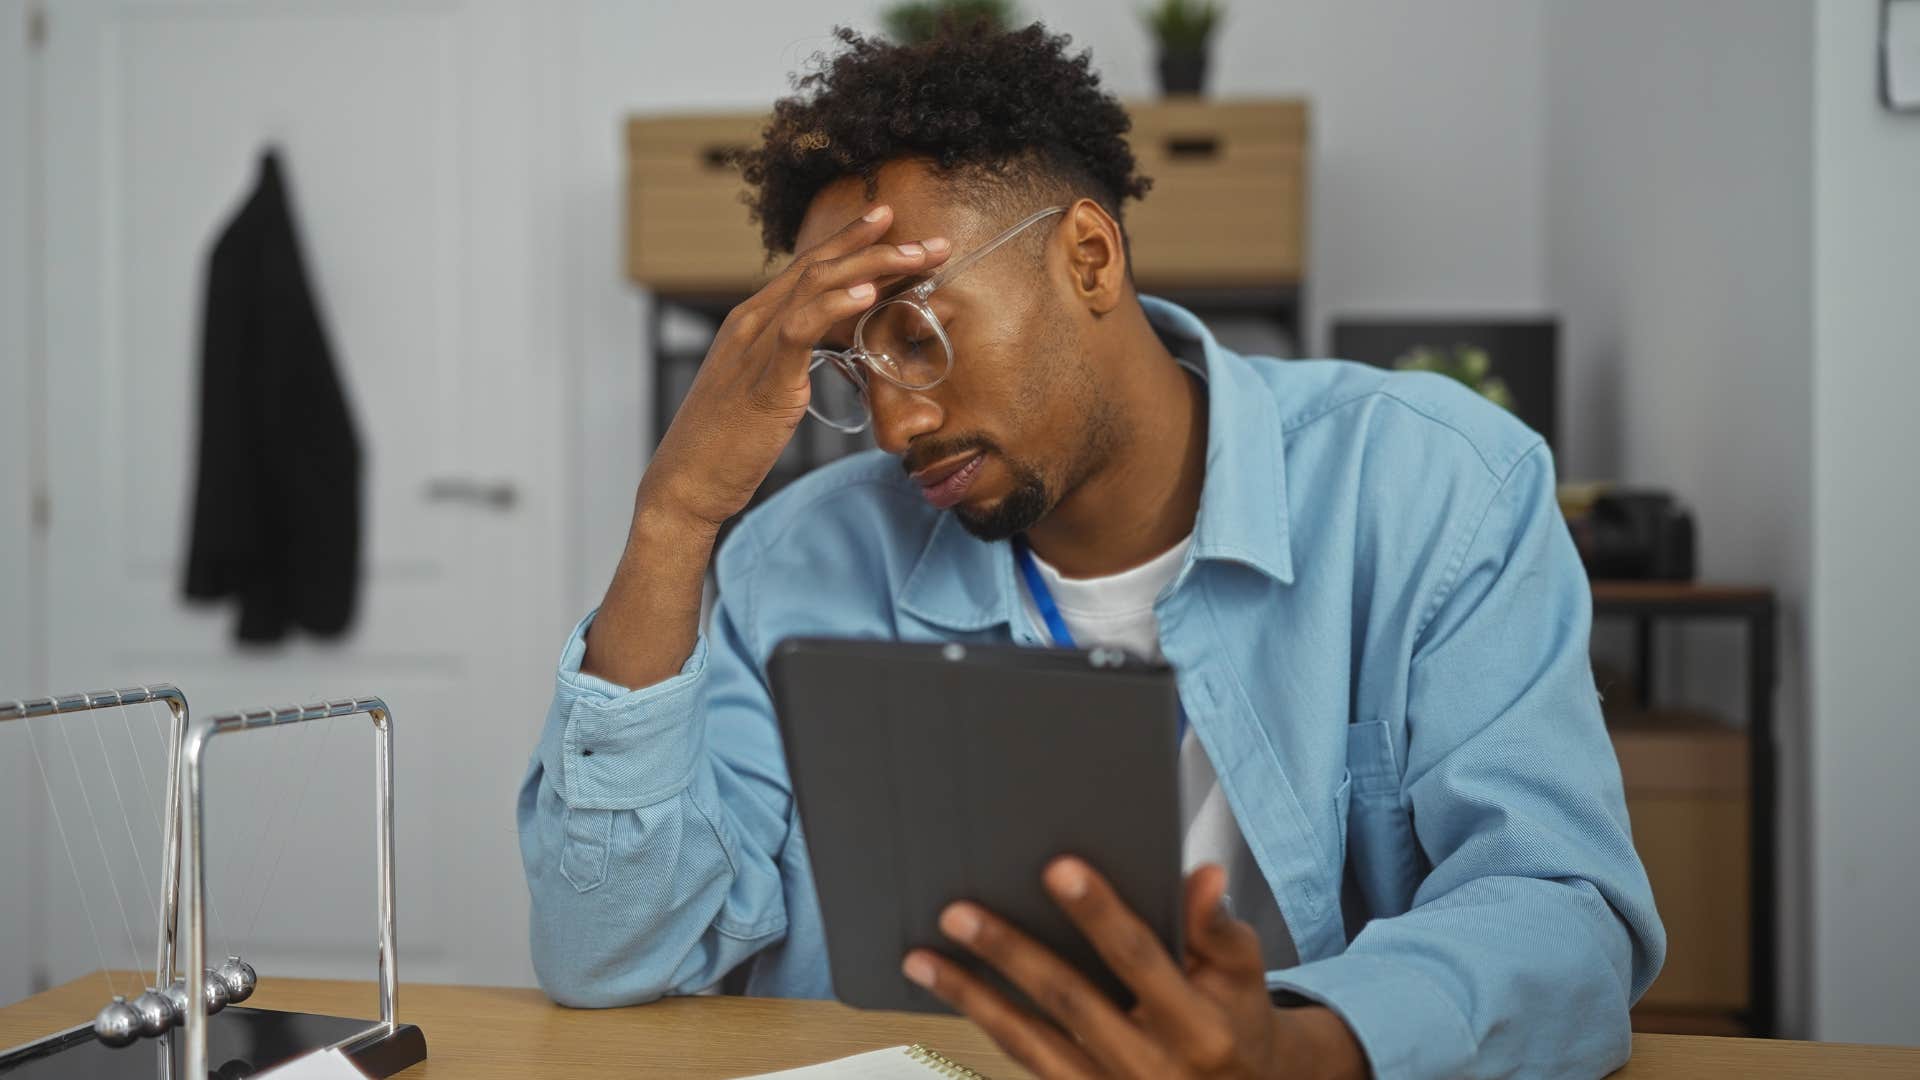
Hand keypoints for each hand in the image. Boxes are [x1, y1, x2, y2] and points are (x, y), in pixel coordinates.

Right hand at [639, 203, 950, 528]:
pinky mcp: (764, 382)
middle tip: (931, 240)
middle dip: (877, 246)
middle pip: (819, 266)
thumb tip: (828, 351)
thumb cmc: (726, 442)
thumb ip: (790, 359)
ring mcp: (754, 348)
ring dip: (871, 266)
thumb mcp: (763, 387)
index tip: (891, 221)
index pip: (807, 266)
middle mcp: (751, 322)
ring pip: (815, 286)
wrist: (686, 482)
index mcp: (751, 321)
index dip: (850, 239)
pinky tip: (867, 294)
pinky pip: (799, 331)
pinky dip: (834, 306)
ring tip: (916, 256)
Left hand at [902, 859, 1368, 1079]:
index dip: (1099, 913)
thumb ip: (1220, 928)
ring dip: (972, 998)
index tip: (1057, 868)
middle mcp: (1154, 1072)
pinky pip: (1027, 1065)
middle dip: (1010, 954)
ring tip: (923, 958)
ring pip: (1030, 1044)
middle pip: (1070, 1003)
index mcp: (1202, 1030)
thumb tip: (1203, 875)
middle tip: (958, 913)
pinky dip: (986, 1026)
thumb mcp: (1244, 976)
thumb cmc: (1235, 1020)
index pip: (1141, 959)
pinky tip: (954, 992)